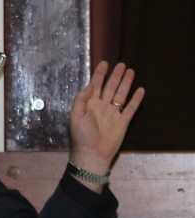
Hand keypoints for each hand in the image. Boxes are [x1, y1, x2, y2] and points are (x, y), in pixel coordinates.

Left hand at [68, 61, 143, 182]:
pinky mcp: (123, 121)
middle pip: (110, 87)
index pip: (95, 85)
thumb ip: (82, 99)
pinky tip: (140, 90)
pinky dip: (136, 99)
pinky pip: (131, 108)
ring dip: (125, 83)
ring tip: (130, 71)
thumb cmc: (81, 136)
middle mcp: (102, 106)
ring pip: (121, 94)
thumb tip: (91, 85)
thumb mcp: (75, 115)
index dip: (99, 74)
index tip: (104, 63)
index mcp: (89, 104)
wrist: (92, 154)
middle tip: (121, 64)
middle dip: (115, 76)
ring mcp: (113, 113)